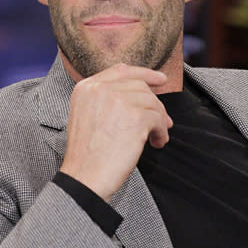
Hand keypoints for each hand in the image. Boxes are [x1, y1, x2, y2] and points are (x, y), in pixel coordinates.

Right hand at [59, 63, 172, 201]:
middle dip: (154, 102)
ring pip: (152, 102)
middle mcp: (101, 88)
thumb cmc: (87, 154)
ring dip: (159, 120)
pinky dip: (161, 132)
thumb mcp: (87, 115)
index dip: (144, 74)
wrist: (84, 177)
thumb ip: (106, 98)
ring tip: (156, 137)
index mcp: (86, 87)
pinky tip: (156, 143)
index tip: (160, 80)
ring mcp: (119, 100)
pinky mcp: (136, 117)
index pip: (121, 71)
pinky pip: (159, 119)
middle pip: (140, 86)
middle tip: (163, 121)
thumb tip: (144, 92)